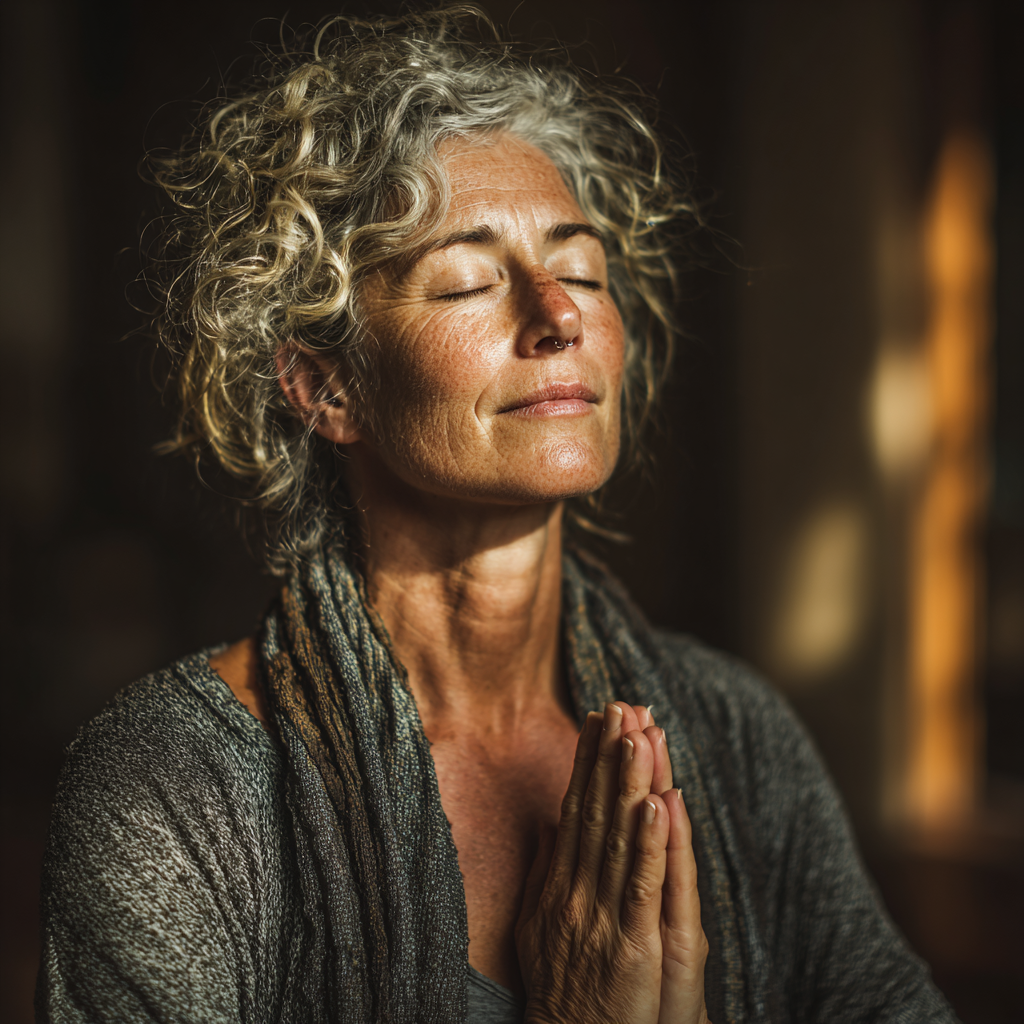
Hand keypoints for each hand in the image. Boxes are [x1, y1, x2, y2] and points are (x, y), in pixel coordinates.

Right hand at [516, 702, 708, 1023]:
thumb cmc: (560, 989)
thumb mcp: (539, 924)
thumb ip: (545, 872)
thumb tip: (550, 824)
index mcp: (558, 883)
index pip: (575, 807)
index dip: (588, 760)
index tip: (600, 717)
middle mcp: (574, 891)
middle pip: (594, 811)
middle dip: (609, 756)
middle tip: (621, 705)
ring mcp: (600, 916)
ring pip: (619, 838)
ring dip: (630, 783)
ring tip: (640, 734)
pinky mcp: (631, 946)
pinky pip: (642, 886)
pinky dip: (650, 842)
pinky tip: (657, 802)